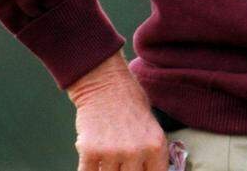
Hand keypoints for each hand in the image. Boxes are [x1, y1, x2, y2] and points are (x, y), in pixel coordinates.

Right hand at [67, 53, 168, 170]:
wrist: (106, 84)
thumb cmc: (130, 103)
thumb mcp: (152, 127)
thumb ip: (150, 152)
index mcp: (156, 145)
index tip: (138, 170)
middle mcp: (136, 151)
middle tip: (120, 163)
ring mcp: (113, 152)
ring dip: (107, 170)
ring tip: (108, 158)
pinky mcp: (90, 151)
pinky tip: (92, 164)